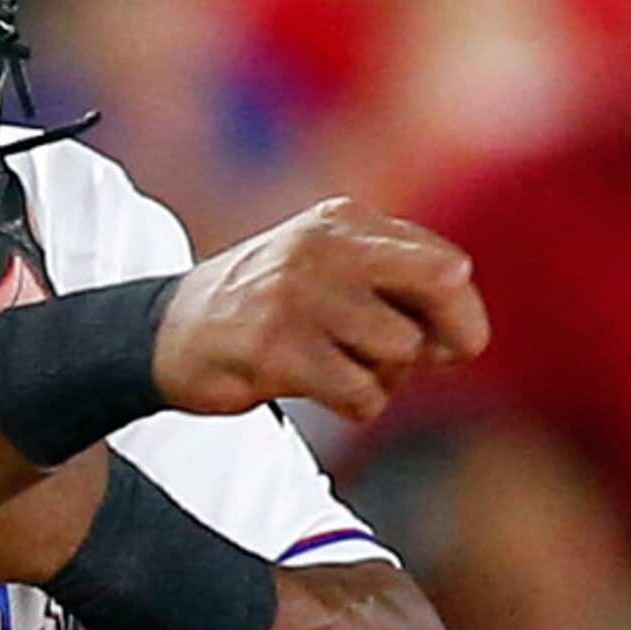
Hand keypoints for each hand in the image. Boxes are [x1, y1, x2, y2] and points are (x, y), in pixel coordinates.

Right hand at [153, 197, 488, 422]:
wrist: (164, 334)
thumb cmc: (261, 308)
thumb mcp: (322, 266)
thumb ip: (390, 279)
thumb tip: (466, 335)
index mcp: (340, 222)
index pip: (444, 263)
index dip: (461, 311)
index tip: (446, 342)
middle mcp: (321, 248)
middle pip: (441, 287)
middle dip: (451, 336)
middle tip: (434, 361)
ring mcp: (296, 296)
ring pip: (401, 349)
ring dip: (386, 377)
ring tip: (344, 370)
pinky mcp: (277, 350)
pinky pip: (363, 394)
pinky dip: (356, 406)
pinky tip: (321, 392)